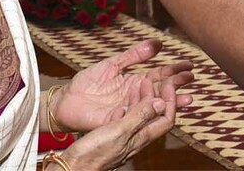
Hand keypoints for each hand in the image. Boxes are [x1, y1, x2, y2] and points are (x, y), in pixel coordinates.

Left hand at [53, 39, 193, 132]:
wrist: (67, 100)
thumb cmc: (87, 83)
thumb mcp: (112, 64)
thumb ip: (134, 56)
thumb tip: (157, 44)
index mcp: (136, 82)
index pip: (160, 75)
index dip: (175, 70)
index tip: (190, 66)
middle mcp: (136, 96)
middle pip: (161, 90)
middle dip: (177, 85)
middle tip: (192, 80)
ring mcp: (130, 109)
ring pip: (153, 106)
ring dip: (170, 102)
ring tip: (185, 98)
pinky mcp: (119, 120)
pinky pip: (136, 116)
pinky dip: (148, 112)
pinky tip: (159, 107)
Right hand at [53, 95, 175, 170]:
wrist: (72, 167)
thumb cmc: (93, 153)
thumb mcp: (119, 131)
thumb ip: (140, 116)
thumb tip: (161, 103)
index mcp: (141, 138)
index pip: (166, 119)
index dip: (171, 101)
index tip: (167, 85)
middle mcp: (135, 138)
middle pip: (155, 116)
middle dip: (159, 97)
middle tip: (157, 81)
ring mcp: (123, 137)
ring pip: (140, 115)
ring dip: (144, 99)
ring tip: (142, 83)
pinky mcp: (111, 136)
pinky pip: (125, 118)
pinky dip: (127, 105)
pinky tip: (122, 101)